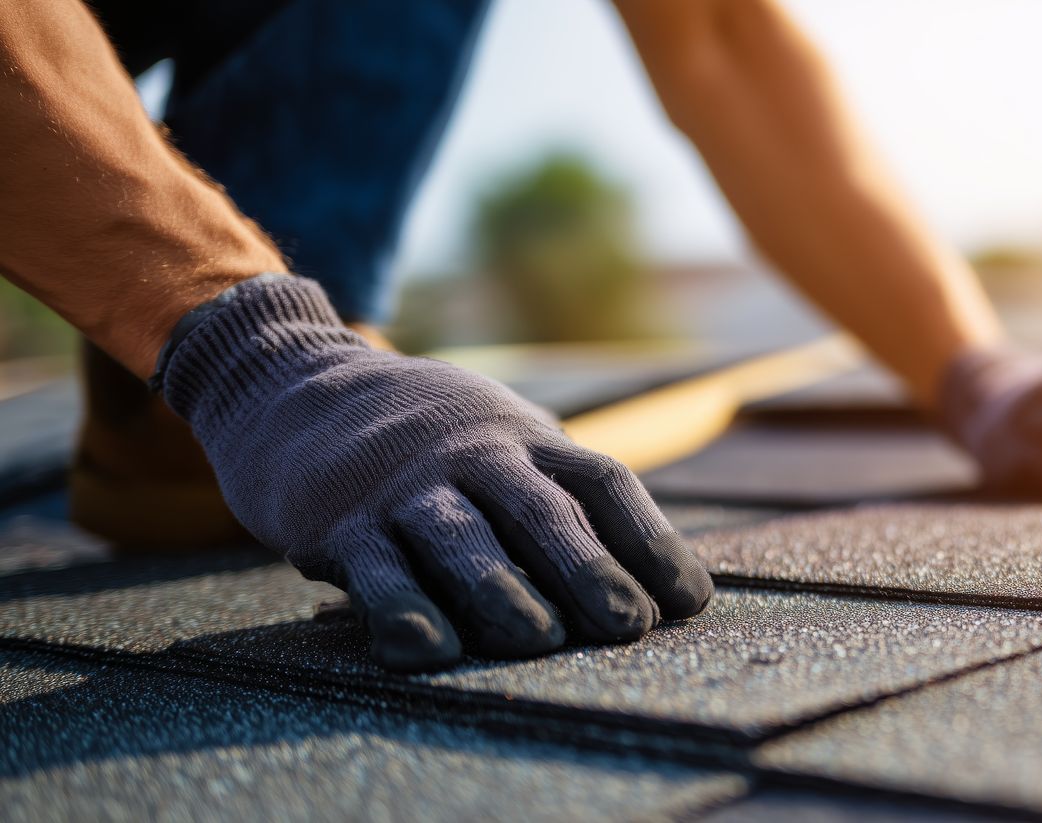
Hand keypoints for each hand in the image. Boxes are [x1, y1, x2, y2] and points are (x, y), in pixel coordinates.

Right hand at [155, 275, 710, 671]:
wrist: (298, 389)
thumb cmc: (437, 445)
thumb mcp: (509, 446)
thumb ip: (571, 503)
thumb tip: (664, 590)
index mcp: (526, 439)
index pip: (602, 482)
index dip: (651, 540)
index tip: (690, 600)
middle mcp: (472, 455)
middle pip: (539, 510)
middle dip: (587, 568)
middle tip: (629, 624)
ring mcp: (404, 487)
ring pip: (460, 538)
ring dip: (501, 590)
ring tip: (540, 640)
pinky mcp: (338, 523)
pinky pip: (375, 569)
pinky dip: (402, 609)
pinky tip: (431, 649)